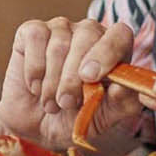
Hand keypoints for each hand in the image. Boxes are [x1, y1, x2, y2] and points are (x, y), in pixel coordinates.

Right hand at [0, 18, 143, 155]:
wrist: (35, 127)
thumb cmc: (74, 119)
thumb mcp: (102, 118)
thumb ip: (120, 103)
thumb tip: (124, 87)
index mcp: (114, 50)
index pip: (120, 35)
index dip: (107, 52)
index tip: (90, 78)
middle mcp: (88, 33)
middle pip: (87, 37)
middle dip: (73, 77)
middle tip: (66, 103)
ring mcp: (60, 28)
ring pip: (59, 44)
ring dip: (52, 82)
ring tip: (52, 103)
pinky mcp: (32, 30)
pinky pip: (36, 38)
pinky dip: (34, 69)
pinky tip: (36, 86)